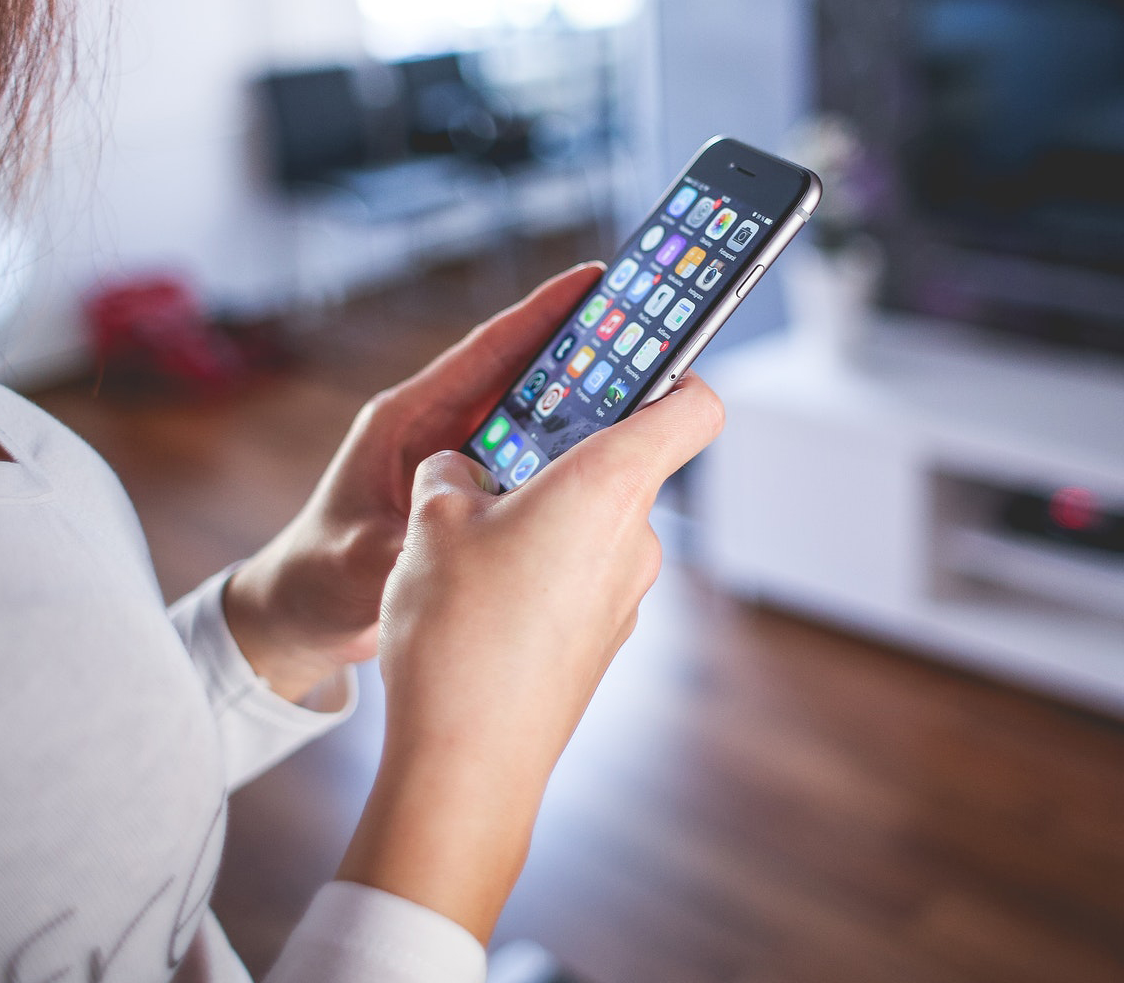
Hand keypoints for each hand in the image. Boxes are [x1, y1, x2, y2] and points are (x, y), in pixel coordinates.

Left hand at [224, 263, 607, 699]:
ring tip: (646, 387)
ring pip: (531, 417)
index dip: (539, 313)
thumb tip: (453, 540)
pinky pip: (529, 462)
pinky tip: (610, 460)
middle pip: (520, 375)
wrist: (301, 614)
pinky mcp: (470, 492)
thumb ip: (406, 546)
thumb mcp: (358, 561)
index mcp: (406, 420)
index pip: (484, 352)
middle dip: (580, 350)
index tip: (592, 280)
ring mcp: (456, 460)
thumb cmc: (316, 577)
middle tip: (645, 329)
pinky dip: (567, 455)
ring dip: (581, 403)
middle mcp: (436, 428)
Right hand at [336, 372, 724, 941]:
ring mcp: (626, 594)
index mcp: (608, 485)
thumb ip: (452, 473)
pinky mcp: (602, 638)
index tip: (636, 359)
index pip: (692, 405)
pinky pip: (578, 578)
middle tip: (494, 457)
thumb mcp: (431, 522)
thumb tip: (460, 471)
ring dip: (539, 517)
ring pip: (592, 524)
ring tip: (465, 541)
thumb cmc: (458, 633)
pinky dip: (539, 570)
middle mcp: (635, 537)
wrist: (468, 763)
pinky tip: (478, 598)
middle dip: (558, 454)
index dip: (675, 371)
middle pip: (623, 463)